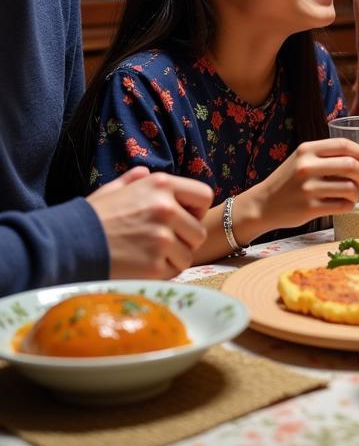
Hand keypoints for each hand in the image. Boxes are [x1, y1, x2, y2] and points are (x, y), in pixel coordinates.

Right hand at [87, 167, 212, 278]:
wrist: (67, 245)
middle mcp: (166, 208)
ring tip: (152, 255)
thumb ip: (133, 180)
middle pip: (199, 231)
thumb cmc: (92, 217)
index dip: (196, 210)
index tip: (183, 219)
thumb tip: (144, 173)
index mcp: (160, 185)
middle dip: (185, 240)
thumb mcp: (113, 190)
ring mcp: (162, 237)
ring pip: (189, 254)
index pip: (204, 196)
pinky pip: (174, 271)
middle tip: (164, 244)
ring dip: (174, 258)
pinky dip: (163, 272)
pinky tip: (144, 266)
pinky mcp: (154, 264)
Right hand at [246, 138, 358, 232]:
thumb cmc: (288, 180)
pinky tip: (344, 204)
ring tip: (352, 194)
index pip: (344, 145)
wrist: (263, 204)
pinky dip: (349, 205)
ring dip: (357, 192)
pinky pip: (343, 205)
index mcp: (307, 150)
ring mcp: (308, 189)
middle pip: (351, 166)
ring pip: (350, 188)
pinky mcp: (310, 208)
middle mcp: (307, 167)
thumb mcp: (301, 159)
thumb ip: (325, 155)